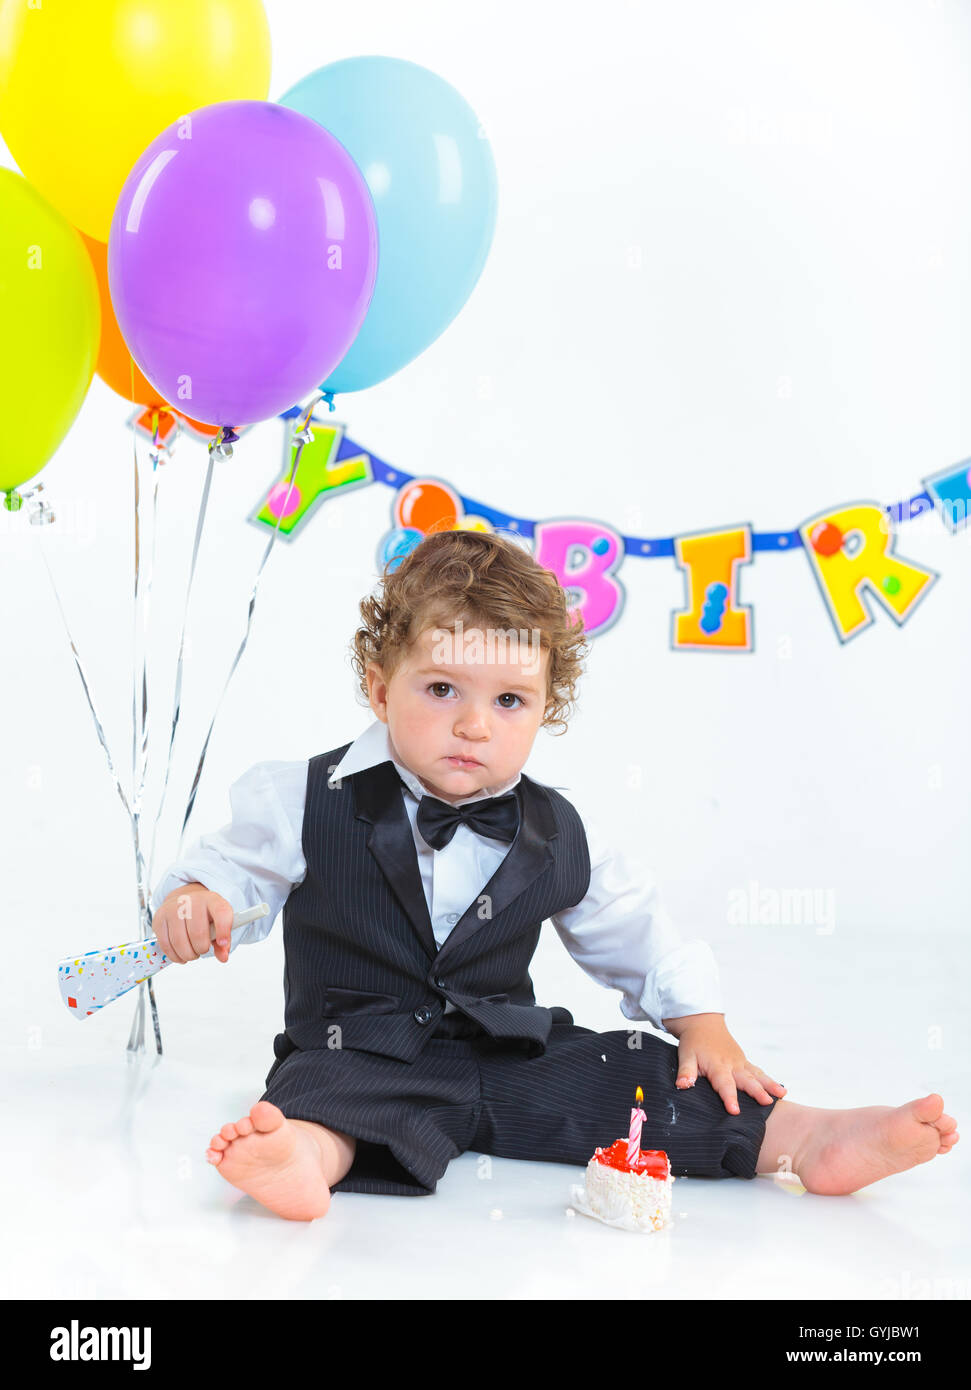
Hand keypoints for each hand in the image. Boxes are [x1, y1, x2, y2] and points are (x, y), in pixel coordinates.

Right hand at [154, 886, 233, 964]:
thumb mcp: (218, 923)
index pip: (221, 912)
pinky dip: (175, 956)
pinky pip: (165, 945)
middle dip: (202, 948)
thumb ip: (224, 942)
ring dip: (188, 955)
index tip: (223, 944)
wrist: (183, 902)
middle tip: (202, 949)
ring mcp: (172, 909)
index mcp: (211, 900)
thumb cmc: (203, 915)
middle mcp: (191, 901)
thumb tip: (223, 957)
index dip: (223, 931)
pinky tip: (180, 954)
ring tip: (192, 952)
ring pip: (179, 942)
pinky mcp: (159, 919)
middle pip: (198, 933)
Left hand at [668, 1014, 786, 1113]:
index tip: (735, 1111)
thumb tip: (683, 1085)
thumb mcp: (685, 1055)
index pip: (724, 1084)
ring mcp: (740, 1062)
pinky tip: (779, 1090)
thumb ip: (685, 1072)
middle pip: (746, 1079)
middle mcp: (732, 1064)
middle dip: (757, 1091)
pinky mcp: (744, 1061)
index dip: (729, 1098)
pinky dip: (769, 1079)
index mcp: (717, 1065)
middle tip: (768, 1103)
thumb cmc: (693, 1042)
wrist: (702, 1023)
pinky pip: (758, 1071)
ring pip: (757, 1074)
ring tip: (782, 1094)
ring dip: (770, 1084)